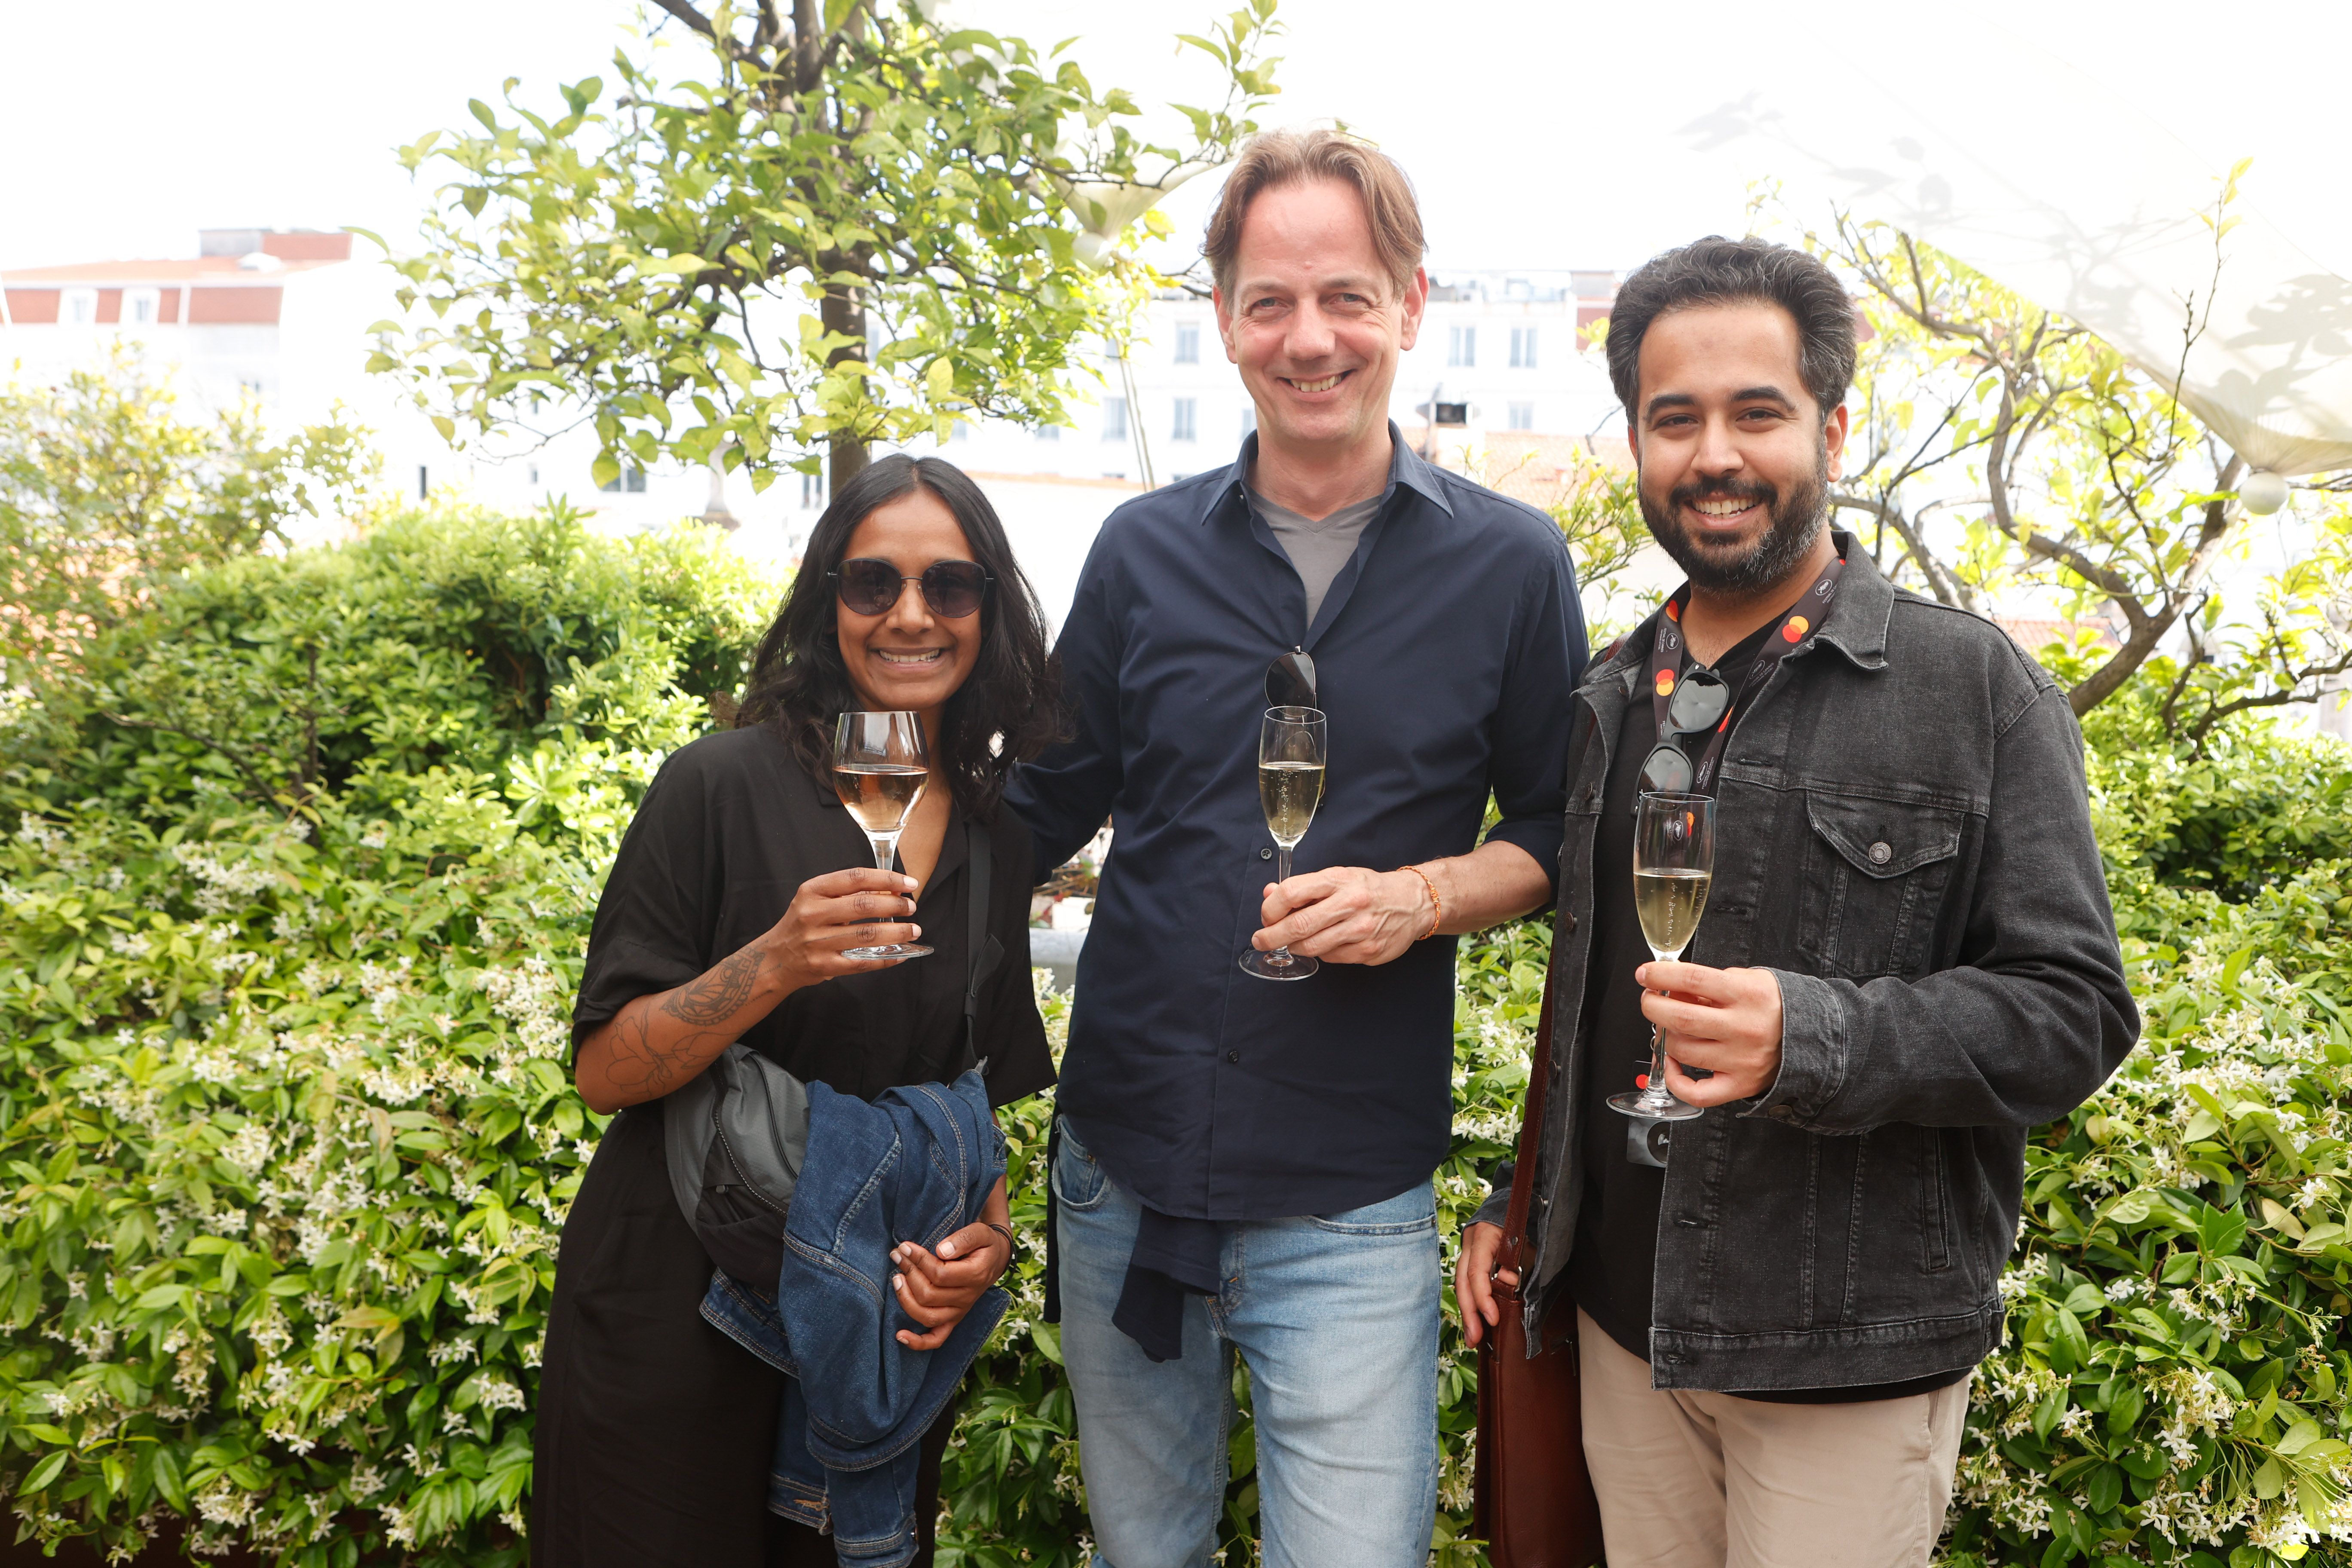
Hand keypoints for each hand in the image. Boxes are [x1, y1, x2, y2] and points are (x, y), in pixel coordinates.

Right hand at [761, 867, 923, 988]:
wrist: (775, 959)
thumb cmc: (802, 925)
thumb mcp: (816, 900)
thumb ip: (848, 893)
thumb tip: (892, 889)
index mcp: (812, 891)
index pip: (855, 878)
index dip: (886, 878)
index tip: (908, 882)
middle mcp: (812, 914)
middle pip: (863, 905)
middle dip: (895, 905)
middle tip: (911, 907)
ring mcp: (817, 942)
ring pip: (866, 934)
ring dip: (896, 932)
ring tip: (913, 930)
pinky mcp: (823, 965)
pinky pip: (862, 961)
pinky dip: (886, 958)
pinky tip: (900, 954)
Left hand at [890, 1178, 1013, 1349]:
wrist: (994, 1259)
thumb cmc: (983, 1244)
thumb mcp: (980, 1232)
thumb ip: (963, 1239)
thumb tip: (941, 1250)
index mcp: (975, 1276)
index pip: (940, 1274)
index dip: (918, 1260)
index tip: (905, 1246)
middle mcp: (967, 1298)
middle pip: (929, 1295)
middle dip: (908, 1273)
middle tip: (897, 1255)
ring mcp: (959, 1312)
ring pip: (927, 1316)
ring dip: (905, 1299)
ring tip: (896, 1278)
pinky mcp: (953, 1320)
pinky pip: (936, 1339)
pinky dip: (918, 1342)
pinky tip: (900, 1335)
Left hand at [1252, 866, 1430, 965]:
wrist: (1412, 902)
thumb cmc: (1367, 889)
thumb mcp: (1336, 878)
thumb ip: (1303, 888)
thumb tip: (1269, 894)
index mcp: (1338, 880)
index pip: (1291, 892)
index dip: (1270, 908)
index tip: (1265, 916)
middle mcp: (1350, 903)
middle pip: (1298, 925)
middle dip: (1271, 936)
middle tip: (1261, 941)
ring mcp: (1361, 930)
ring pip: (1312, 947)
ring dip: (1294, 947)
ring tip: (1291, 943)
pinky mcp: (1368, 951)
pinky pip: (1331, 958)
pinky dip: (1321, 953)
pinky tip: (1325, 943)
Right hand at [1452, 1221, 1517, 1348]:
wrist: (1508, 1208)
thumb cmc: (1520, 1226)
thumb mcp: (1525, 1243)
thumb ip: (1518, 1264)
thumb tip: (1508, 1283)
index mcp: (1482, 1237)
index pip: (1476, 1272)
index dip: (1483, 1297)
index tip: (1493, 1318)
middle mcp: (1469, 1246)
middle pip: (1462, 1283)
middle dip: (1469, 1313)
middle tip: (1475, 1338)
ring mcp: (1467, 1254)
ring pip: (1462, 1286)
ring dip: (1467, 1313)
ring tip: (1473, 1338)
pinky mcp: (1470, 1262)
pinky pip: (1467, 1285)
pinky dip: (1471, 1304)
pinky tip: (1474, 1323)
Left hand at [1638, 961, 1784, 1106]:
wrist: (1813, 1035)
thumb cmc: (1773, 1005)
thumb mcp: (1748, 979)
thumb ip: (1710, 982)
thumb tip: (1671, 989)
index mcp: (1747, 994)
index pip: (1693, 979)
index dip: (1660, 975)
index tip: (1645, 974)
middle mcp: (1744, 1028)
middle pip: (1681, 1018)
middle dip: (1653, 1007)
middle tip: (1649, 1001)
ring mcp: (1742, 1059)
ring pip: (1683, 1051)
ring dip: (1665, 1038)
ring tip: (1669, 1028)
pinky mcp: (1741, 1084)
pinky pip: (1697, 1092)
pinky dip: (1675, 1080)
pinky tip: (1672, 1064)